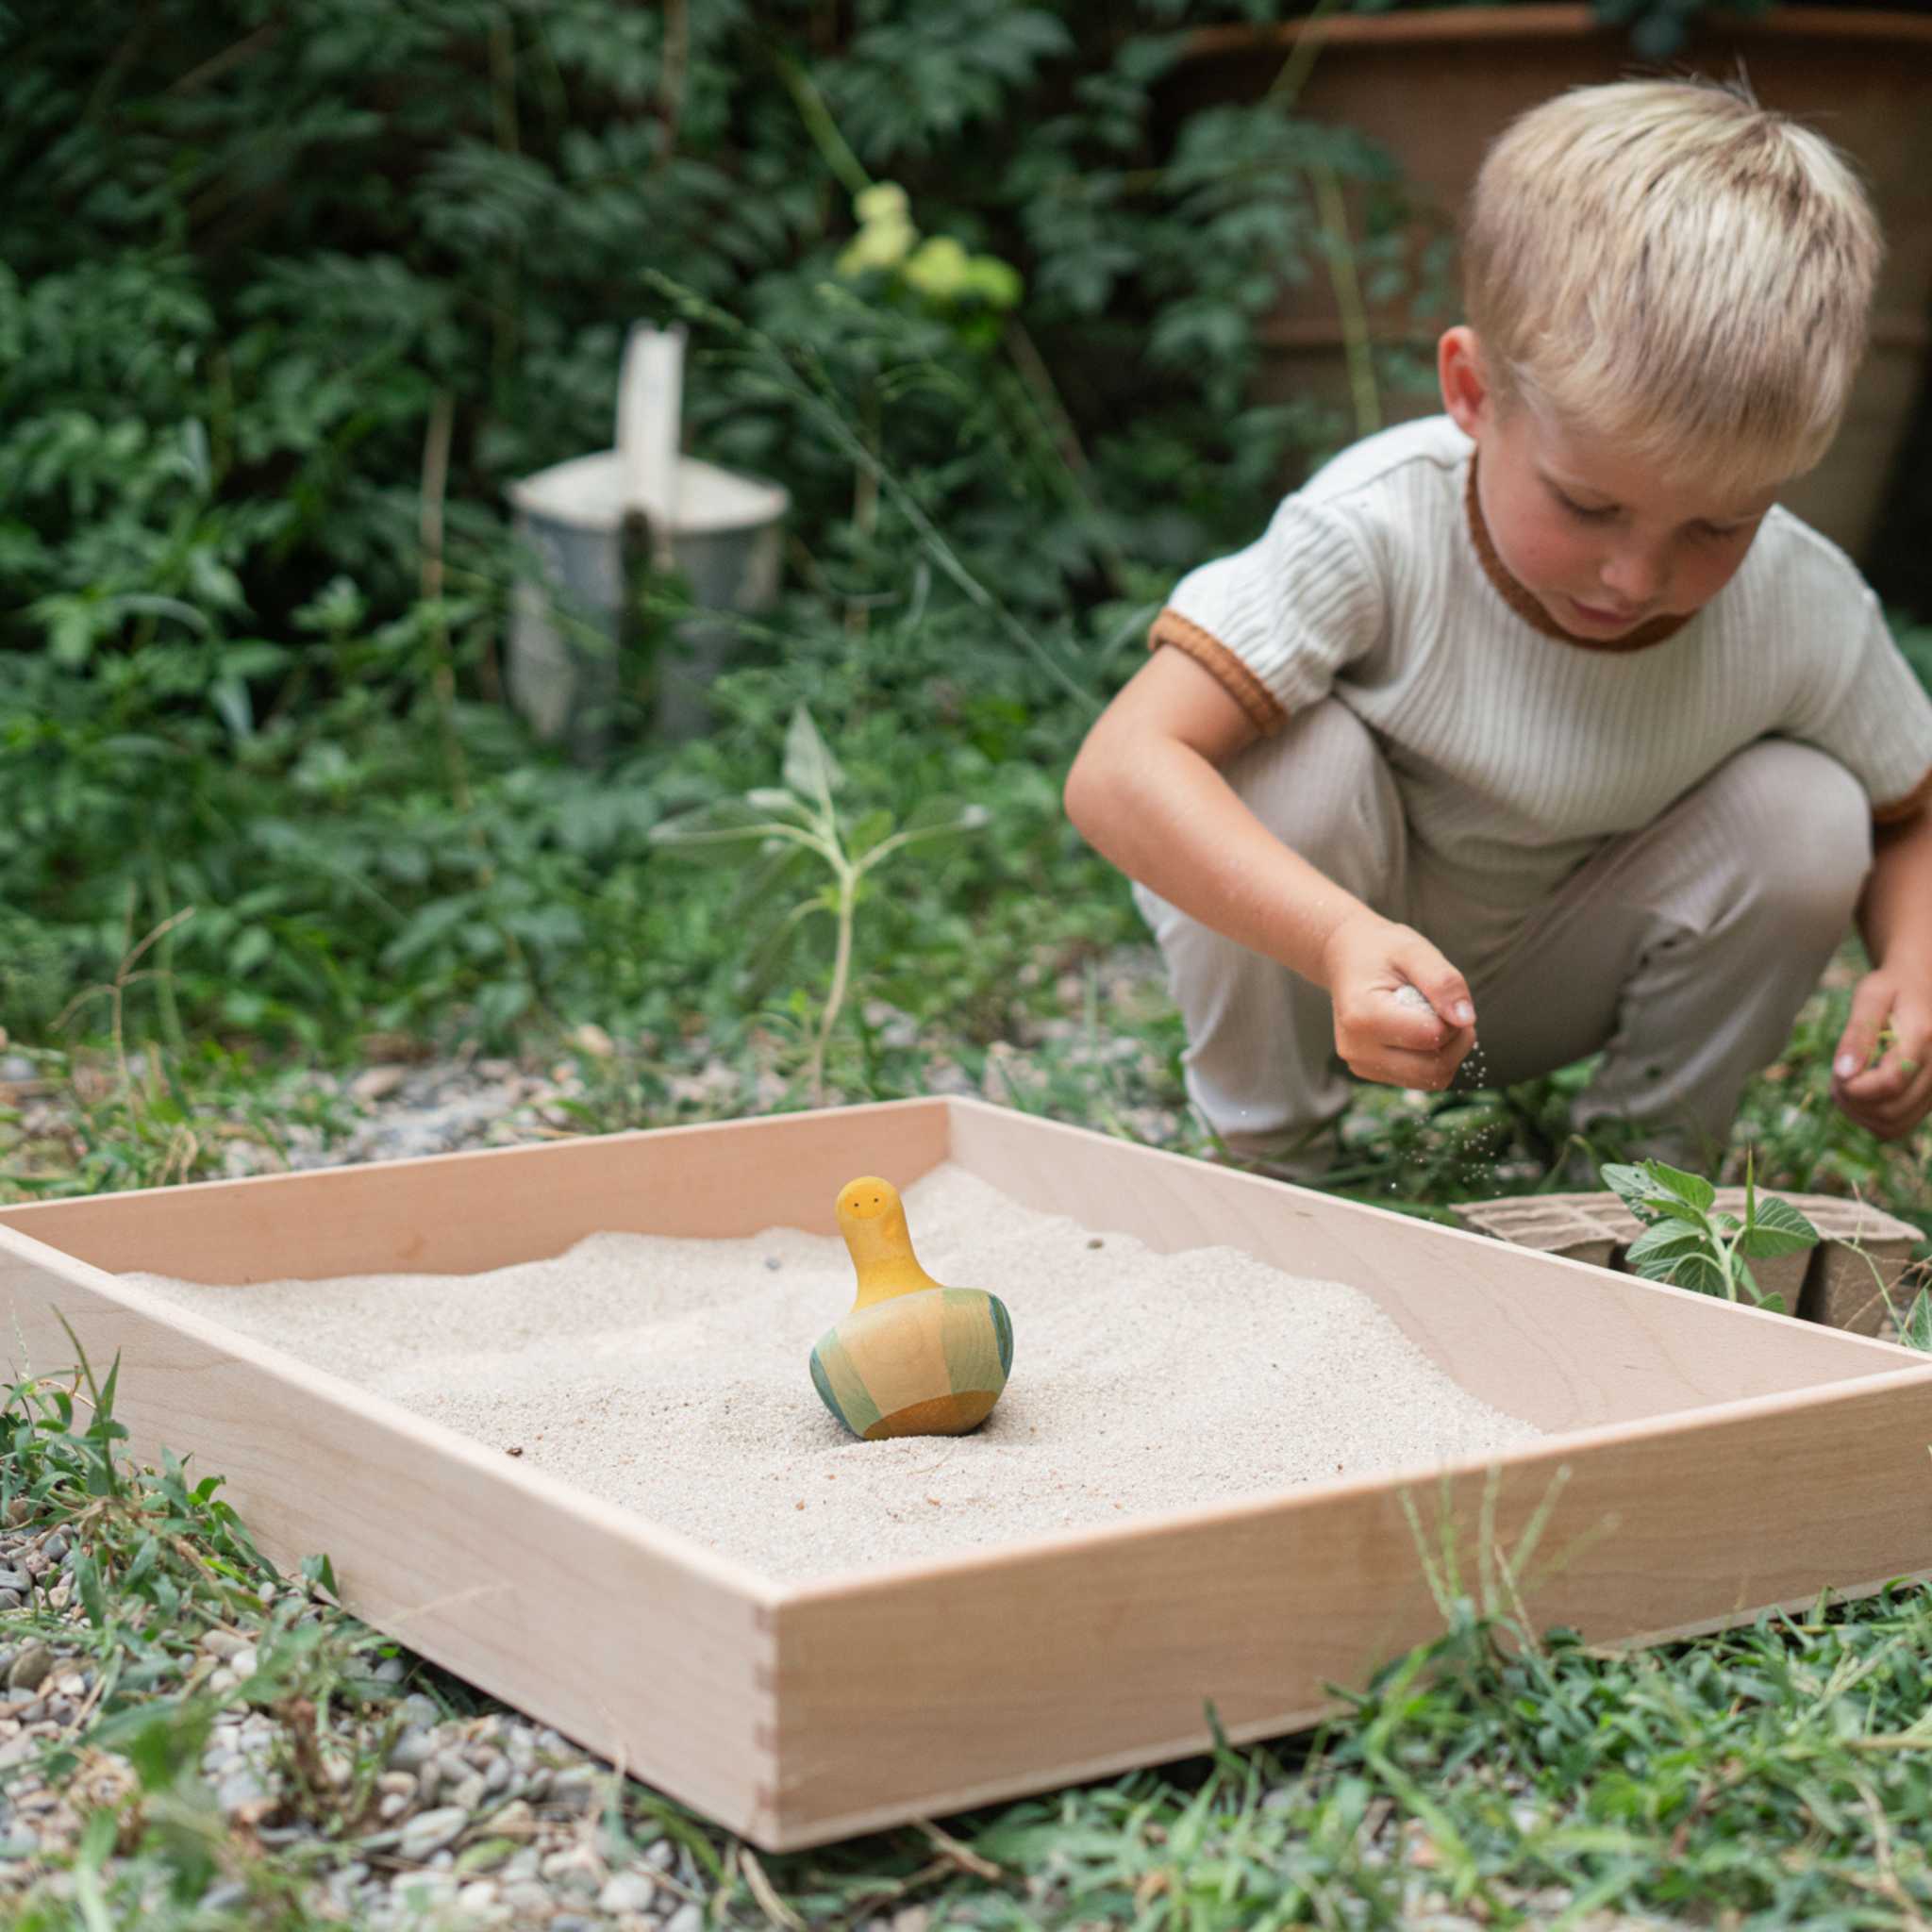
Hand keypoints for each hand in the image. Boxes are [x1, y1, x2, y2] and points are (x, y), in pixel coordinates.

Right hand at [1320, 912, 1477, 1089]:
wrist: (1345, 959)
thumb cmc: (1381, 951)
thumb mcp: (1414, 951)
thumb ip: (1443, 982)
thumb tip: (1466, 1020)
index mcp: (1363, 1015)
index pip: (1430, 1036)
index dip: (1452, 1019)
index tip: (1444, 996)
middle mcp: (1356, 1048)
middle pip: (1432, 1068)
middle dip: (1456, 1042)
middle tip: (1452, 1011)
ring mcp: (1360, 1064)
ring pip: (1430, 1079)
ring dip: (1448, 1054)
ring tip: (1437, 1020)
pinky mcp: (1370, 1071)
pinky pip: (1419, 1079)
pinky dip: (1433, 1060)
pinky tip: (1423, 1033)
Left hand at [1832, 961, 1931, 1139]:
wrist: (1924, 985)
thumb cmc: (1892, 987)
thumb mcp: (1870, 997)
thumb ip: (1857, 1034)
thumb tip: (1844, 1073)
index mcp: (1924, 1038)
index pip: (1890, 1083)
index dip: (1854, 1087)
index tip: (1837, 1073)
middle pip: (1891, 1110)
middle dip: (1851, 1101)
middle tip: (1835, 1079)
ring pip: (1894, 1125)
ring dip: (1859, 1114)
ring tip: (1844, 1086)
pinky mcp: (1930, 1097)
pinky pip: (1899, 1125)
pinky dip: (1871, 1119)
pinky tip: (1859, 1095)